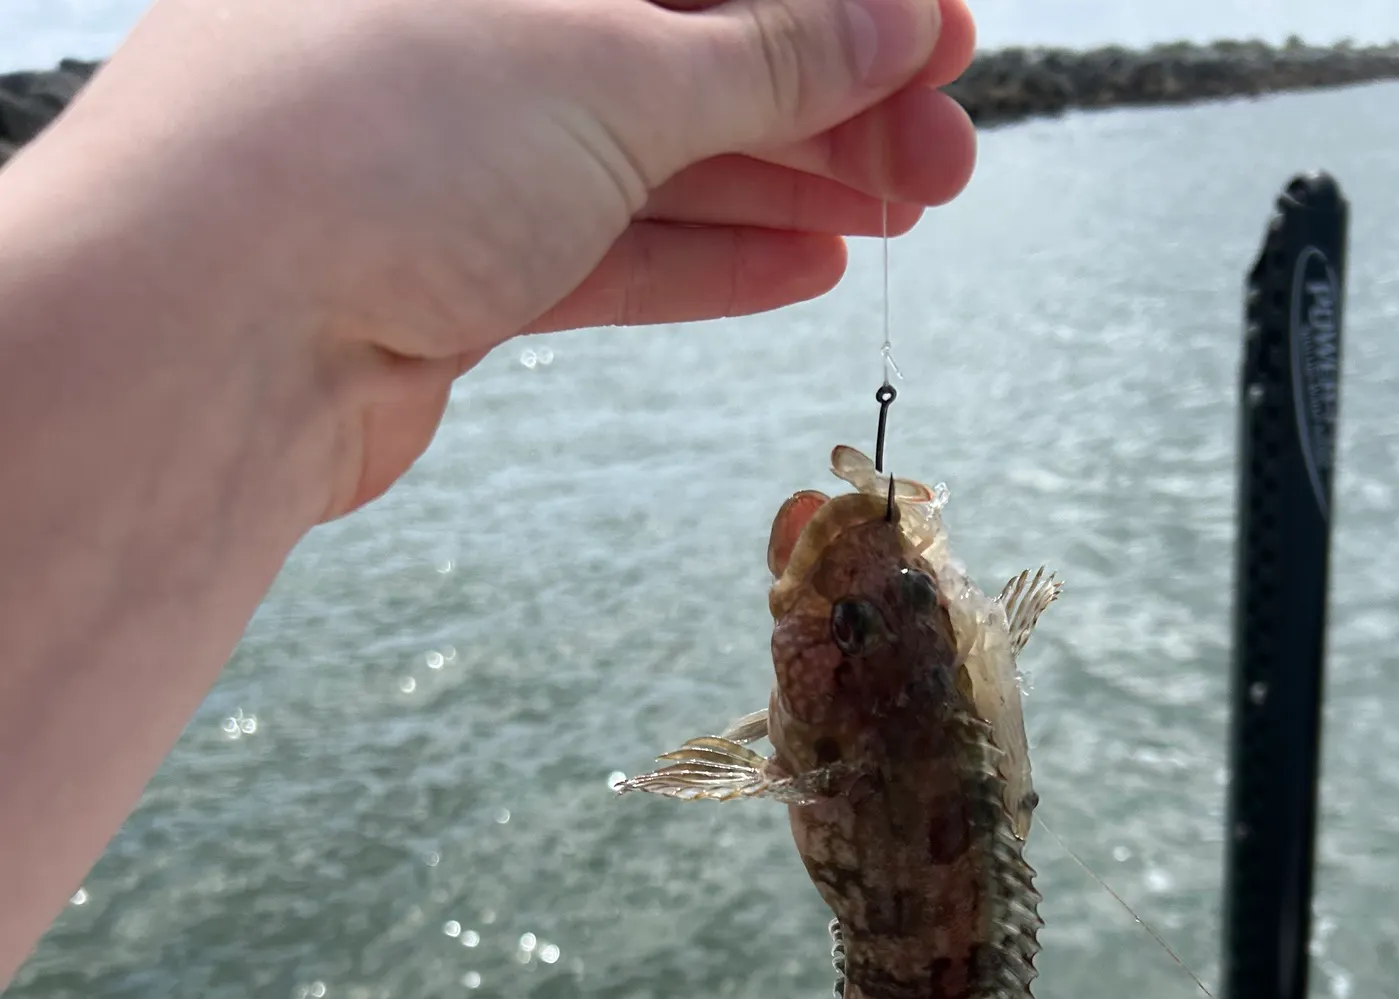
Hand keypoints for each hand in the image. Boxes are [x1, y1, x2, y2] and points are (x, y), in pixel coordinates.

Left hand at [55, 0, 975, 518]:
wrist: (218, 333)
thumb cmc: (381, 133)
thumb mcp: (607, 67)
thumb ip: (762, 54)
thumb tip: (895, 24)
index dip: (829, 2)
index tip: (942, 35)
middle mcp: (468, 28)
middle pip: (689, 56)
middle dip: (832, 103)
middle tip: (948, 158)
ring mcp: (457, 150)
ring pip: (660, 159)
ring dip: (790, 186)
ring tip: (907, 211)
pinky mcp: (455, 267)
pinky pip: (608, 249)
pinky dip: (708, 259)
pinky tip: (809, 264)